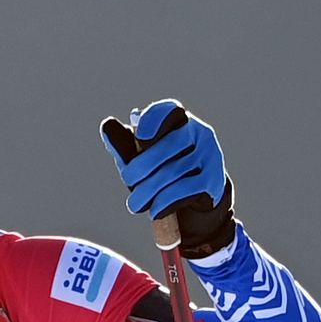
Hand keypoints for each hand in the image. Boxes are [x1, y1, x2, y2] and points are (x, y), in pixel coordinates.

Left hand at [100, 99, 235, 257]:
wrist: (197, 194)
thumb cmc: (162, 167)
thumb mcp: (141, 155)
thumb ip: (124, 143)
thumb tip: (107, 126)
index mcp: (179, 118)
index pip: (168, 111)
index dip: (153, 120)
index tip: (140, 134)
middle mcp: (199, 132)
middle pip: (169, 145)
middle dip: (142, 166)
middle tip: (128, 181)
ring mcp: (210, 155)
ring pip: (173, 172)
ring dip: (149, 191)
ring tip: (135, 204)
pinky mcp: (213, 180)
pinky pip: (185, 189)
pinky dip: (165, 202)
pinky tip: (154, 211)